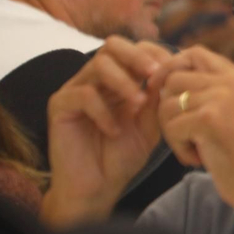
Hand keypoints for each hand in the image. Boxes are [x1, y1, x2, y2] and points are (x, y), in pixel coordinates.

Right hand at [43, 37, 173, 224]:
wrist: (97, 188)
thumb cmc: (122, 157)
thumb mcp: (150, 125)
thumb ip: (159, 98)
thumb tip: (170, 70)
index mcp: (118, 80)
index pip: (134, 49)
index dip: (155, 54)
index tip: (173, 71)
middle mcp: (95, 80)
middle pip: (113, 45)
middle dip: (138, 56)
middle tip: (155, 74)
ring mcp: (75, 90)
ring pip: (98, 64)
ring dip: (124, 82)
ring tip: (139, 105)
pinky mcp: (59, 106)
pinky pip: (82, 94)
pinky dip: (104, 111)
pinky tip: (114, 130)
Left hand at [156, 48, 233, 211]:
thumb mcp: (229, 110)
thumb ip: (207, 90)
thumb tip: (163, 77)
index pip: (194, 53)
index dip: (171, 66)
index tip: (162, 88)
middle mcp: (231, 81)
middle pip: (173, 79)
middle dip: (168, 107)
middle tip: (183, 131)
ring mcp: (221, 98)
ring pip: (167, 105)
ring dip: (172, 131)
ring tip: (193, 146)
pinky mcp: (209, 118)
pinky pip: (172, 127)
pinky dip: (179, 147)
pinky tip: (197, 157)